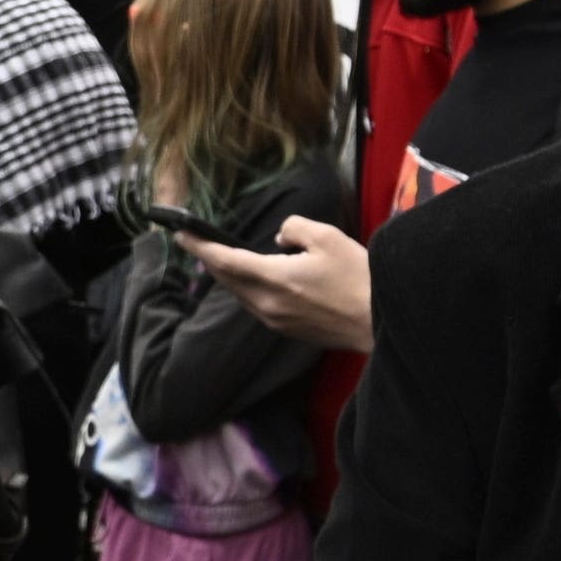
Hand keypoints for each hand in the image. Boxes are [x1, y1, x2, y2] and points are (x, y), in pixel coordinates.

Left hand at [180, 214, 374, 351]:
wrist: (379, 319)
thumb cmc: (358, 277)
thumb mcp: (327, 237)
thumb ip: (294, 229)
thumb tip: (279, 238)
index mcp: (274, 279)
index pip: (225, 261)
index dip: (200, 246)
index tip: (182, 234)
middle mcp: (268, 304)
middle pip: (228, 280)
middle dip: (212, 260)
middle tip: (200, 242)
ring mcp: (276, 321)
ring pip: (241, 294)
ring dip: (231, 276)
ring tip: (227, 258)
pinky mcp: (286, 330)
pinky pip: (257, 306)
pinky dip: (249, 289)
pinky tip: (258, 279)